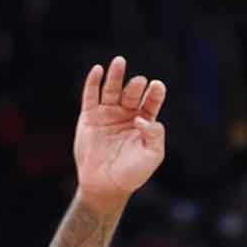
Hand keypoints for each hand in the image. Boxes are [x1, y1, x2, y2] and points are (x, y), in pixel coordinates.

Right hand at [73, 56, 166, 205]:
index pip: (151, 102)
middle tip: (139, 81)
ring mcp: (108, 114)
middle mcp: (127, 114)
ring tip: (120, 62)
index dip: (155, 93)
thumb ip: (154, 135)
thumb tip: (143, 118)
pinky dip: (93, 82)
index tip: (157, 86)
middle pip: (132, 93)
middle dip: (135, 86)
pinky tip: (98, 70)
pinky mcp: (90, 117)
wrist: (105, 185)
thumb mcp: (152, 156)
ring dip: (116, 76)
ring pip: (112, 90)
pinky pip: (91, 96)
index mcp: (144, 122)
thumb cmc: (133, 172)